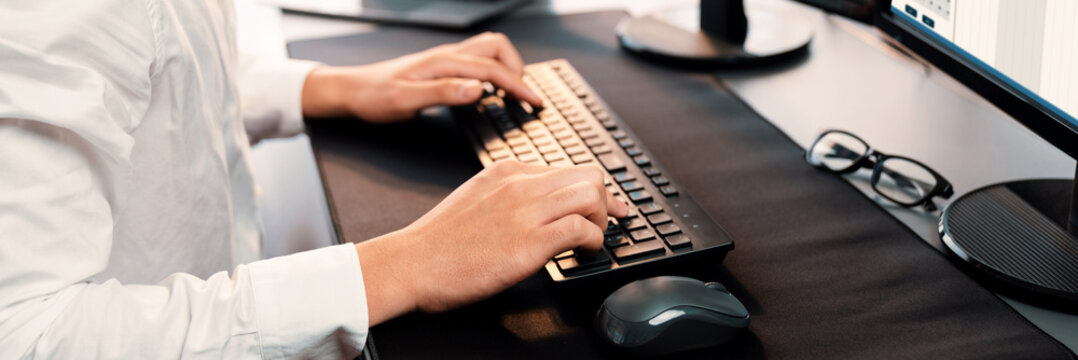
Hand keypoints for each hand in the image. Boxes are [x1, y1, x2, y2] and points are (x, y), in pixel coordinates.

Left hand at [301, 32, 542, 121]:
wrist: (350, 91)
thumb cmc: (374, 98)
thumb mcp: (407, 101)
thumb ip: (444, 94)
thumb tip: (478, 89)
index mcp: (444, 63)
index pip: (493, 69)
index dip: (519, 86)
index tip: (535, 103)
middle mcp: (447, 56)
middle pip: (497, 47)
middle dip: (518, 69)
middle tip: (526, 97)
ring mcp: (444, 59)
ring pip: (487, 51)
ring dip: (506, 67)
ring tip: (514, 93)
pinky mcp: (440, 67)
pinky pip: (476, 61)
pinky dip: (492, 72)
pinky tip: (489, 91)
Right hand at [354, 161, 628, 324]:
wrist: (412, 263)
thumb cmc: (439, 242)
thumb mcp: (475, 199)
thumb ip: (508, 194)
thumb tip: (540, 207)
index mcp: (506, 171)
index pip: (565, 168)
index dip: (592, 189)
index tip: (606, 205)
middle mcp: (520, 184)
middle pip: (588, 175)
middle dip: (605, 202)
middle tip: (606, 224)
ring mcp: (526, 211)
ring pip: (592, 195)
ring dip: (603, 220)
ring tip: (592, 240)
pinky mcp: (530, 242)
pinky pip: (583, 229)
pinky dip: (593, 242)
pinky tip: (583, 254)